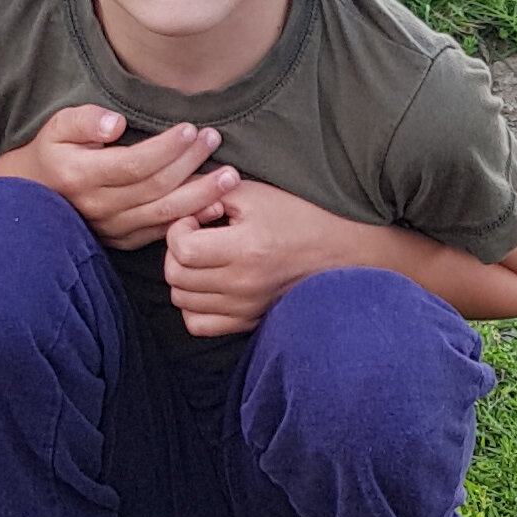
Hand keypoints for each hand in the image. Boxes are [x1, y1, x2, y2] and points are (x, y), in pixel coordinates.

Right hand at [0, 102, 229, 247]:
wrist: (35, 200)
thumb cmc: (52, 154)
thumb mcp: (57, 127)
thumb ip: (84, 120)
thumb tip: (115, 123)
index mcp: (82, 176)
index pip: (134, 163)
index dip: (166, 148)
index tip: (191, 129)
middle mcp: (99, 206)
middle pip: (156, 188)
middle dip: (191, 164)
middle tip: (215, 141)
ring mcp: (113, 228)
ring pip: (164, 214)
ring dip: (201, 196)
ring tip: (229, 177)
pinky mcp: (124, 241)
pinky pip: (162, 232)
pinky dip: (192, 219)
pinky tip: (216, 207)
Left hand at [161, 178, 351, 337]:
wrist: (341, 250)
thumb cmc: (298, 216)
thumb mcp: (255, 193)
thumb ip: (210, 191)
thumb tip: (176, 196)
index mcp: (246, 249)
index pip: (182, 250)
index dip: (178, 229)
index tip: (195, 219)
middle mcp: (244, 285)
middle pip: (176, 277)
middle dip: (175, 251)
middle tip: (196, 235)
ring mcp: (246, 308)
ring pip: (182, 301)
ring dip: (183, 277)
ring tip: (203, 258)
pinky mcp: (249, 321)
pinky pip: (198, 325)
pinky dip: (193, 306)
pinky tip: (207, 284)